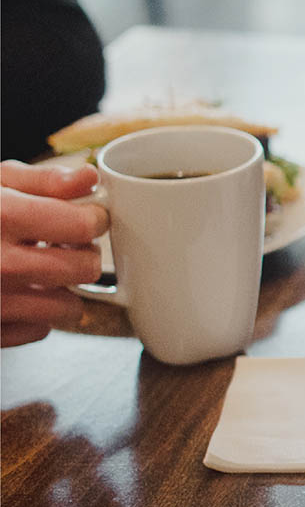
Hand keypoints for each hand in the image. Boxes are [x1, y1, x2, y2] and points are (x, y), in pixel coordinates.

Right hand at [1, 160, 109, 346]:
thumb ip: (42, 180)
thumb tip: (89, 177)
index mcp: (0, 218)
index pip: (84, 225)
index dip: (93, 219)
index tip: (87, 217)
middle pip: (85, 268)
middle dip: (84, 254)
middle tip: (65, 245)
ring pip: (68, 307)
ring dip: (63, 290)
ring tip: (42, 271)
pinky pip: (37, 330)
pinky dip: (34, 315)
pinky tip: (14, 294)